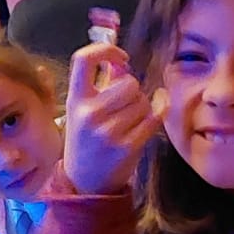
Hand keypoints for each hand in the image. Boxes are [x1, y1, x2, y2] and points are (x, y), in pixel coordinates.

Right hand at [62, 42, 157, 194]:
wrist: (85, 183)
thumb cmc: (86, 141)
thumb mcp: (82, 111)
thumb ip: (99, 85)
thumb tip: (121, 63)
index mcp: (76, 100)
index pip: (83, 59)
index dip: (105, 50)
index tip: (121, 57)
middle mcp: (90, 114)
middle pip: (128, 82)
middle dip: (134, 89)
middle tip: (127, 101)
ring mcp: (109, 132)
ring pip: (143, 101)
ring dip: (143, 105)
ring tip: (131, 118)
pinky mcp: (128, 146)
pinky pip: (153, 118)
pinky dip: (158, 112)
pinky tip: (155, 112)